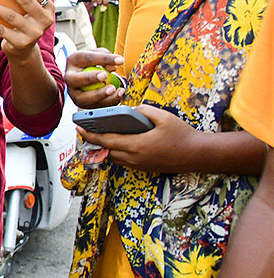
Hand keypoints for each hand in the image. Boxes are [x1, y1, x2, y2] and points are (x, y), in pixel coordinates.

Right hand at [66, 49, 124, 107]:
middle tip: (105, 76)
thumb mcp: (98, 54)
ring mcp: (74, 93)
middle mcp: (70, 78)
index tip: (120, 60)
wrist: (85, 76)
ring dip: (99, 94)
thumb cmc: (93, 63)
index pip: (87, 58)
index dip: (104, 59)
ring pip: (83, 98)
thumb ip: (106, 57)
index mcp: (73, 61)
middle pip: (74, 79)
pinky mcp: (82, 103)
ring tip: (113, 88)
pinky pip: (95, 105)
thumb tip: (113, 66)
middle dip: (89, 78)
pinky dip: (108, 101)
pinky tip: (118, 94)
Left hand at [76, 105, 194, 171]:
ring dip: (104, 148)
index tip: (78, 127)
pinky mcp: (144, 168)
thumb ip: (144, 110)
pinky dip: (115, 152)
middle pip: (106, 150)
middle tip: (84, 130)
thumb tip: (131, 109)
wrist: (198, 155)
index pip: (106, 141)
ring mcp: (139, 165)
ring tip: (97, 135)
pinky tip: (116, 142)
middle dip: (93, 141)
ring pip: (113, 157)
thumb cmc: (182, 135)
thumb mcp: (164, 117)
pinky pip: (123, 161)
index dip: (89, 135)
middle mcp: (134, 158)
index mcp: (136, 145)